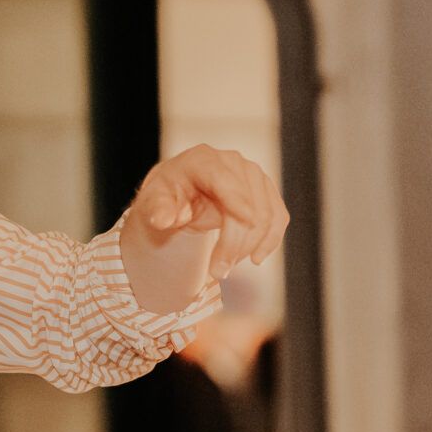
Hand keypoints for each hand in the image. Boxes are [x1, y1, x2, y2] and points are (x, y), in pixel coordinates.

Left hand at [132, 145, 288, 282]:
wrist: (180, 191)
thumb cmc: (167, 194)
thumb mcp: (154, 201)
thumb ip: (157, 209)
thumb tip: (163, 219)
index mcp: (203, 160)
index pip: (224, 179)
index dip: (237, 200)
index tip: (247, 222)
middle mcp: (233, 162)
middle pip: (247, 204)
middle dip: (235, 242)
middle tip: (217, 271)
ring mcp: (253, 175)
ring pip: (266, 214)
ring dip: (251, 246)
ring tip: (227, 267)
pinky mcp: (266, 191)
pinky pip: (278, 217)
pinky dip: (270, 240)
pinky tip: (256, 258)